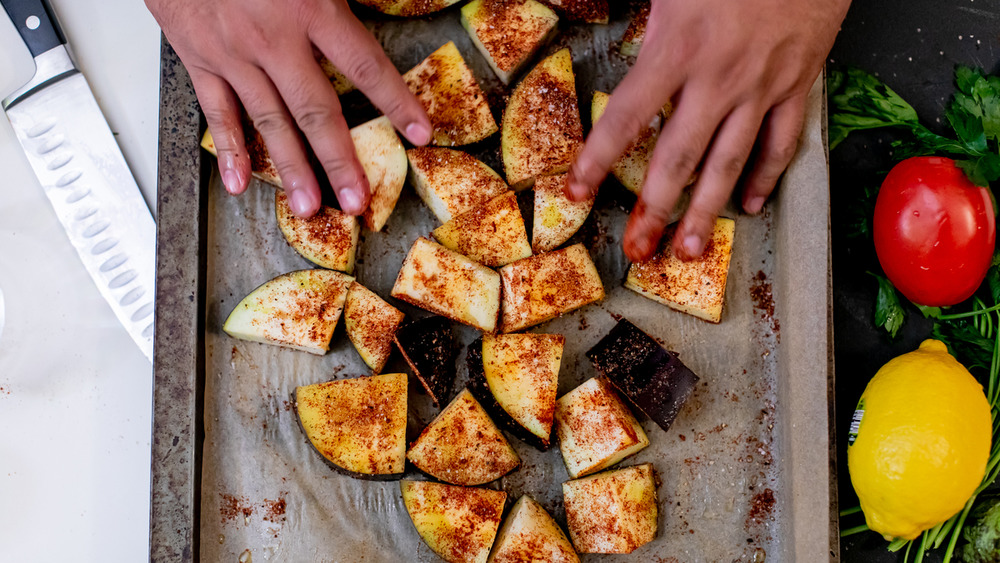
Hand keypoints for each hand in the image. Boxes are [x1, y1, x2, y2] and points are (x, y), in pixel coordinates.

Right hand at [145, 0, 431, 216]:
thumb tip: (375, 8)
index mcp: (310, 7)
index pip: (364, 66)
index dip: (395, 102)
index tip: (419, 133)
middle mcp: (274, 39)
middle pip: (316, 111)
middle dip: (339, 161)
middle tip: (357, 200)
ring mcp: (234, 53)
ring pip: (269, 121)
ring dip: (290, 169)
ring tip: (309, 206)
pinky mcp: (198, 57)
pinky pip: (216, 112)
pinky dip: (229, 150)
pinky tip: (240, 183)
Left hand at [566, 0, 849, 260]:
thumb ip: (635, 14)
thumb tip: (582, 10)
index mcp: (677, 49)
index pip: (625, 119)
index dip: (596, 160)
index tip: (577, 190)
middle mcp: (717, 79)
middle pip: (677, 159)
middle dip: (655, 210)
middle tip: (639, 248)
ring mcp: (761, 87)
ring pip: (729, 164)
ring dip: (707, 212)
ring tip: (690, 250)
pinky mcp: (798, 85)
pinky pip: (783, 143)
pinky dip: (767, 177)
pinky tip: (752, 203)